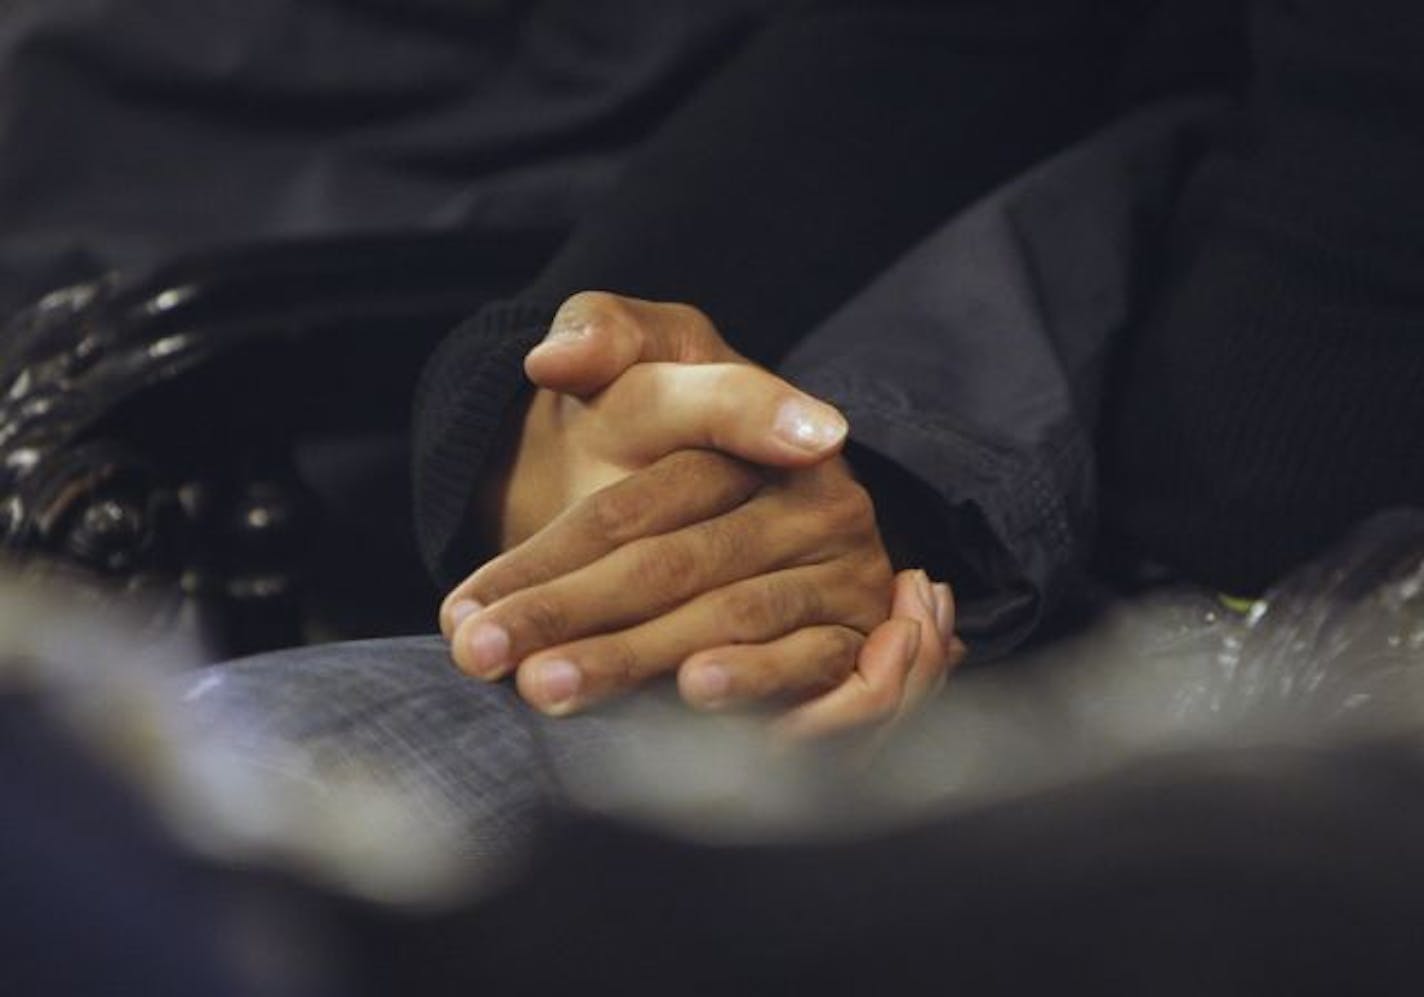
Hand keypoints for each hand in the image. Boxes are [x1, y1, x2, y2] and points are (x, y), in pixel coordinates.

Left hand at [442, 292, 962, 732]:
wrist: (712, 512)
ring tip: (538, 684)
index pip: (714, 414)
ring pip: (723, 612)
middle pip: (673, 552)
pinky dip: (751, 680)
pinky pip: (803, 663)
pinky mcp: (848, 633)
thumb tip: (556, 358)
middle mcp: (808, 488)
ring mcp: (835, 561)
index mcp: (751, 407)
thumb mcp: (631, 359)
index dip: (706, 420)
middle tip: (475, 643)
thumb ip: (597, 334)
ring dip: (627, 655)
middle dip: (567, 602)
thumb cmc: (652, 433)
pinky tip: (691, 694)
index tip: (650, 431)